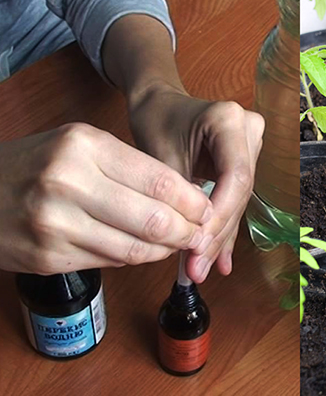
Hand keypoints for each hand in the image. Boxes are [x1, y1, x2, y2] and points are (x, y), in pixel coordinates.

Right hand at [0, 123, 211, 274]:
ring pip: (136, 249)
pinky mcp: (47, 257)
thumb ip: (129, 166)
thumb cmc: (35, 164)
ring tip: (178, 244)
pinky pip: (111, 263)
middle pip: (154, 219)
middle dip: (188, 231)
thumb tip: (184, 197)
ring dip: (166, 250)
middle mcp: (68, 182)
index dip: (193, 201)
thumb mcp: (78, 145)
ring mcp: (55, 224)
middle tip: (200, 233)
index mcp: (83, 146)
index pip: (159, 180)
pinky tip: (146, 251)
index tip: (207, 208)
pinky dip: (136, 259)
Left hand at [128, 84, 263, 281]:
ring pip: (237, 202)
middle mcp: (249, 131)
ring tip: (201, 269)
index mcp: (229, 120)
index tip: (197, 246)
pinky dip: (220, 228)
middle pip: (239, 193)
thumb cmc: (155, 121)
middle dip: (216, 234)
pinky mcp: (244, 163)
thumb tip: (188, 248)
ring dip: (218, 237)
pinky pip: (233, 200)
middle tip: (197, 267)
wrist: (159, 103)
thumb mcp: (161, 158)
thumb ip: (178, 201)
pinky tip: (218, 260)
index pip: (236, 177)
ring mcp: (251, 148)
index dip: (220, 216)